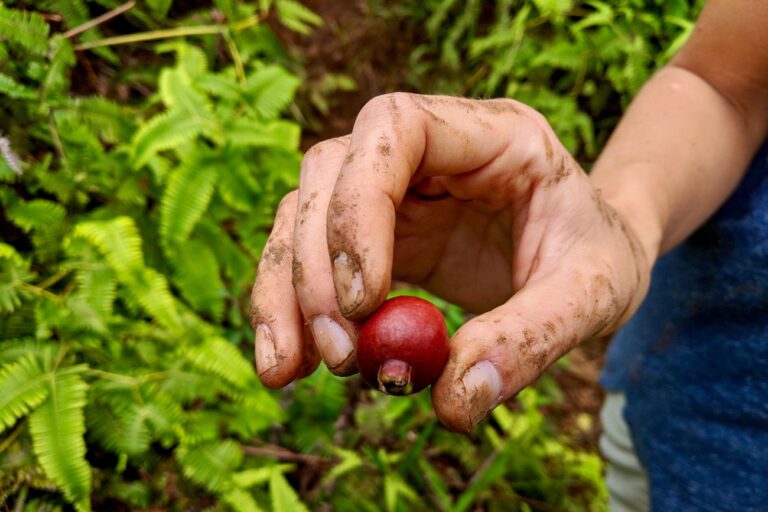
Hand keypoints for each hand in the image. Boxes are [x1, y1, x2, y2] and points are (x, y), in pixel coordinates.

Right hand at [251, 93, 651, 431]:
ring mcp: (395, 190)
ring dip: (286, 291)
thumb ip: (530, 339)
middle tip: (340, 356)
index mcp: (491, 134)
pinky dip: (291, 308)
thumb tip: (452, 400)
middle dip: (316, 264)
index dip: (361, 204)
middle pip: (330, 170)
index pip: (396, 127)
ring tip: (290, 371)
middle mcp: (429, 150)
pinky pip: (311, 258)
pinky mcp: (377, 235)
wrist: (594, 258)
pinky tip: (290, 364)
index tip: (364, 298)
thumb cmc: (601, 258)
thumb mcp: (594, 294)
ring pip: (302, 213)